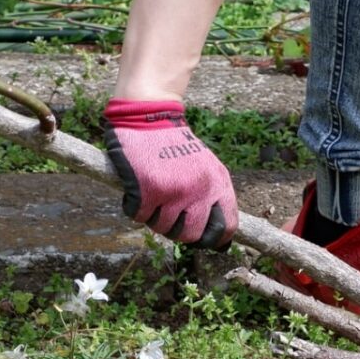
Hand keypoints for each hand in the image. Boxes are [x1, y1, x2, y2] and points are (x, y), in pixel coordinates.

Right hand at [101, 99, 237, 248]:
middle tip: (167, 215)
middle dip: (176, 230)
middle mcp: (198, 190)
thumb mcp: (207, 166)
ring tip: (151, 196)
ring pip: (162, 228)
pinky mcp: (147, 190)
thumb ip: (215, 198)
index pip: (225, 227)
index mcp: (217, 184)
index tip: (201, 239)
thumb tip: (222, 243)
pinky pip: (139, 216)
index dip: (213, 239)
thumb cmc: (176, 144)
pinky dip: (134, 207)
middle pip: (189, 235)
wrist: (150, 116)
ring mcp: (173, 191)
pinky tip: (135, 190)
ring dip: (153, 217)